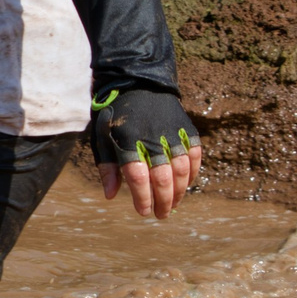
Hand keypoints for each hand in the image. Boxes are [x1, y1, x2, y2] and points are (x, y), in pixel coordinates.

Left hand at [89, 87, 200, 218]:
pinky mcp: (185, 127)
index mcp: (127, 140)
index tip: (143, 212)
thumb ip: (107, 167)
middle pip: (161, 177)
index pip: (137, 177)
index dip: (142, 198)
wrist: (137, 82)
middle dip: (163, 201)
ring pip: (180, 169)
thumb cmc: (115, 116)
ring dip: (179, 191)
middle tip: (161, 215)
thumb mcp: (102, 138)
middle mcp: (151, 137)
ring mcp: (171, 132)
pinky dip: (192, 172)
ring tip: (173, 204)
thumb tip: (111, 196)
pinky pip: (194, 155)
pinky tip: (186, 184)